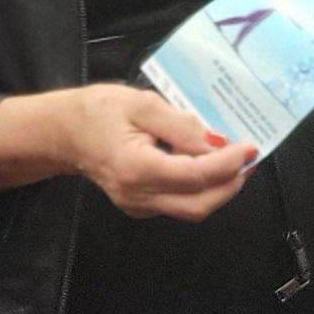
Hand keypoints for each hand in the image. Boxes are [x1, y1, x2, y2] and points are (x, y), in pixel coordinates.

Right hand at [38, 84, 254, 221]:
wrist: (63, 133)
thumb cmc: (97, 112)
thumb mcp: (141, 104)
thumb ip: (180, 124)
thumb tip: (216, 141)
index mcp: (136, 168)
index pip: (194, 176)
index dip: (227, 164)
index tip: (249, 148)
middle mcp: (138, 196)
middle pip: (198, 205)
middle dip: (230, 185)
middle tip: (248, 159)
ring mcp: (139, 206)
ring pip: (191, 209)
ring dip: (219, 189)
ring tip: (234, 162)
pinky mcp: (141, 207)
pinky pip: (179, 203)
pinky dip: (200, 188)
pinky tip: (207, 166)